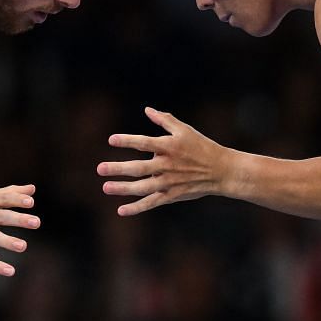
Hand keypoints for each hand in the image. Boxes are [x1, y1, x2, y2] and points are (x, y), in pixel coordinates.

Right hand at [0, 184, 38, 275]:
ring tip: (23, 246)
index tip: (31, 201)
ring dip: (7, 241)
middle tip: (36, 222)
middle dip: (18, 219)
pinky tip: (10, 271)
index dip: (16, 200)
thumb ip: (9, 193)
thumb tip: (33, 189)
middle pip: (1, 217)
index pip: (2, 199)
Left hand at [98, 108, 231, 215]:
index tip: (111, 140)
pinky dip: (137, 207)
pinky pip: (151, 203)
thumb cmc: (201, 147)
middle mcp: (167, 165)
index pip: (144, 142)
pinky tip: (121, 210)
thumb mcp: (184, 130)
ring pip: (142, 187)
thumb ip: (165, 120)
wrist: (221, 170)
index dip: (127, 141)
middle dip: (118, 169)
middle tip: (100, 169)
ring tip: (106, 187)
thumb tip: (147, 110)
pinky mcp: (172, 195)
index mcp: (169, 147)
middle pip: (139, 168)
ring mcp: (169, 182)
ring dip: (123, 189)